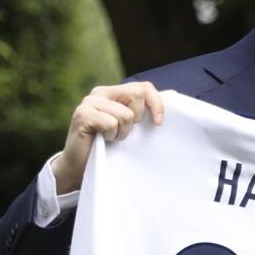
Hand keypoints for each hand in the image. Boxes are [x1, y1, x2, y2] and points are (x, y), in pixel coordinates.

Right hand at [51, 83, 165, 193]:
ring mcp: (89, 102)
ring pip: (126, 114)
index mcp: (113, 92)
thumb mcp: (130, 126)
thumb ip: (143, 110)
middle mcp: (100, 92)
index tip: (158, 124)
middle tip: (124, 131)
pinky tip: (101, 139)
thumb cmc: (109, 147)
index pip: (144, 87)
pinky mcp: (82, 114)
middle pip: (138, 95)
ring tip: (110, 138)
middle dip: (137, 119)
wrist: (81, 167)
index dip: (156, 104)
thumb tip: (173, 95)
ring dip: (122, 132)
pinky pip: (112, 123)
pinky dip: (111, 136)